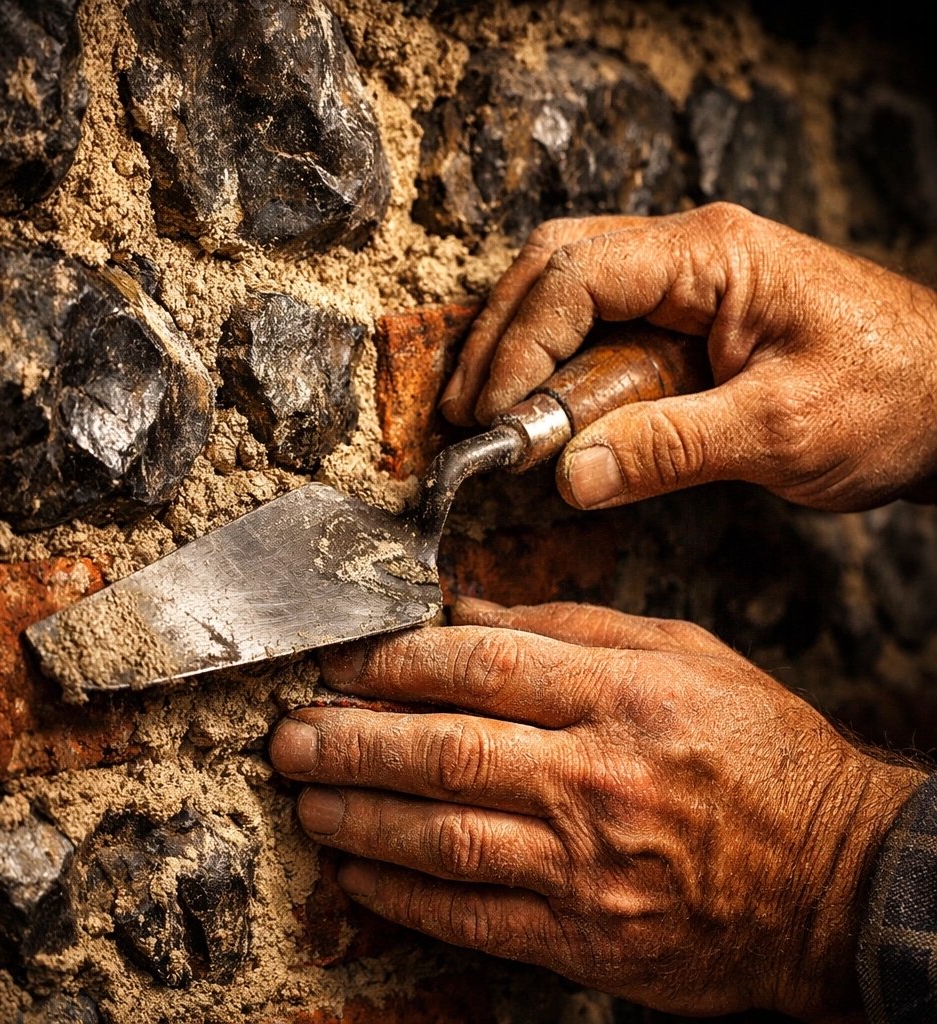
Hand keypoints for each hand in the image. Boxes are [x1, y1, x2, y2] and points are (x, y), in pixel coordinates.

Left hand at [270, 598, 924, 1020]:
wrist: (832, 874)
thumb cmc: (757, 748)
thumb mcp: (679, 654)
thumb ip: (570, 624)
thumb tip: (464, 610)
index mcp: (623, 693)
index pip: (480, 666)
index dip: (393, 662)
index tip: (342, 662)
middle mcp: (598, 776)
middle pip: (444, 750)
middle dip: (350, 739)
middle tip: (291, 732)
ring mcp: (589, 865)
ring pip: (444, 835)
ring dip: (359, 815)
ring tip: (305, 794)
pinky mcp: (586, 938)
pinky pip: (473, 917)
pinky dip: (404, 896)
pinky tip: (356, 873)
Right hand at [439, 204, 936, 512]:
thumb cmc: (893, 397)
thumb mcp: (782, 431)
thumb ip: (671, 449)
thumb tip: (569, 476)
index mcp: (713, 254)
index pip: (578, 274)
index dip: (519, 343)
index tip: (490, 412)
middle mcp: (689, 251)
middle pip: (555, 265)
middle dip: (499, 336)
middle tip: (466, 410)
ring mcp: (685, 280)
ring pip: (567, 289)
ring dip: (519, 348)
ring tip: (487, 413)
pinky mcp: (684, 317)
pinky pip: (598, 325)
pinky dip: (555, 364)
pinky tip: (538, 405)